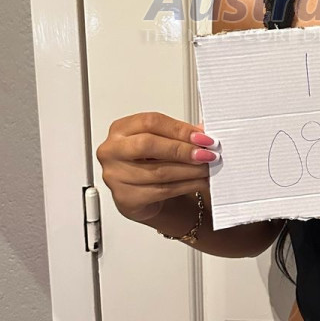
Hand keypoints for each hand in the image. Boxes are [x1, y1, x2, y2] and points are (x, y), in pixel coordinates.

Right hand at [95, 111, 217, 221]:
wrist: (143, 196)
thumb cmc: (151, 162)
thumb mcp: (163, 142)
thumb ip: (180, 135)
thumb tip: (203, 132)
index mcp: (120, 129)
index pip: (150, 122)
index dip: (179, 129)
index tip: (202, 136)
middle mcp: (112, 151)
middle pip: (148, 144)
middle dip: (182, 149)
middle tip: (206, 153)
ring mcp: (115, 176)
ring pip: (158, 171)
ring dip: (190, 170)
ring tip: (207, 168)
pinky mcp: (126, 198)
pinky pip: (162, 191)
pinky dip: (186, 185)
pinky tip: (199, 182)